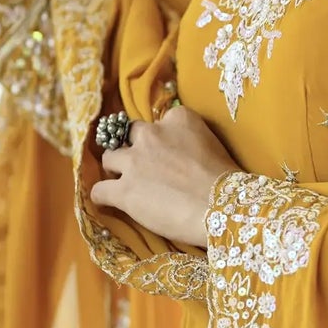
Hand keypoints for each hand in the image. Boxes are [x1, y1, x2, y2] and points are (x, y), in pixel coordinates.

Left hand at [88, 106, 239, 248]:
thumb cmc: (228, 183)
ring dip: (116, 170)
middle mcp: (152, 134)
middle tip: (144, 168)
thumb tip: (185, 156)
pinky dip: (102, 196)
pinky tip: (108, 203)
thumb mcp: (213, 145)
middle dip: (134, 149)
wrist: (222, 208)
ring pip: (109, 158)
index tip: (168, 154)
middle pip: (129, 135)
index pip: (159, 122)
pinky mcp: (124, 190)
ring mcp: (134, 162)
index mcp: (178, 119)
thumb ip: (192, 141)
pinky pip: (99, 190)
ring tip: (125, 184)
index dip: (161, 140)